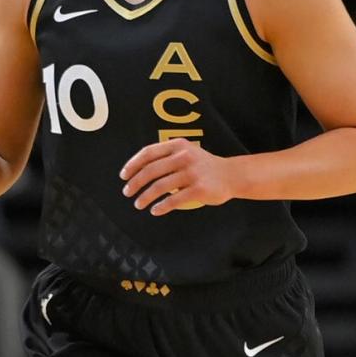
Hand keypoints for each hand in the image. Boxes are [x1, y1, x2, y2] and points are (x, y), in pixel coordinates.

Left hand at [120, 139, 237, 215]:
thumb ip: (166, 156)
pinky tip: (155, 210)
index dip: (132, 164)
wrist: (231, 175)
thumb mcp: (186, 152)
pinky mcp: (199, 190)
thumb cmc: (203, 165)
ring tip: (139, 204)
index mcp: (178, 145)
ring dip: (145, 197)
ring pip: (160, 186)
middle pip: (151, 170)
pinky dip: (161, 206)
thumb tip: (137, 170)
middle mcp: (184, 157)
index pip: (148, 153)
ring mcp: (192, 173)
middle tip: (127, 192)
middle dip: (135, 183)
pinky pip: (174, 200)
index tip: (123, 176)